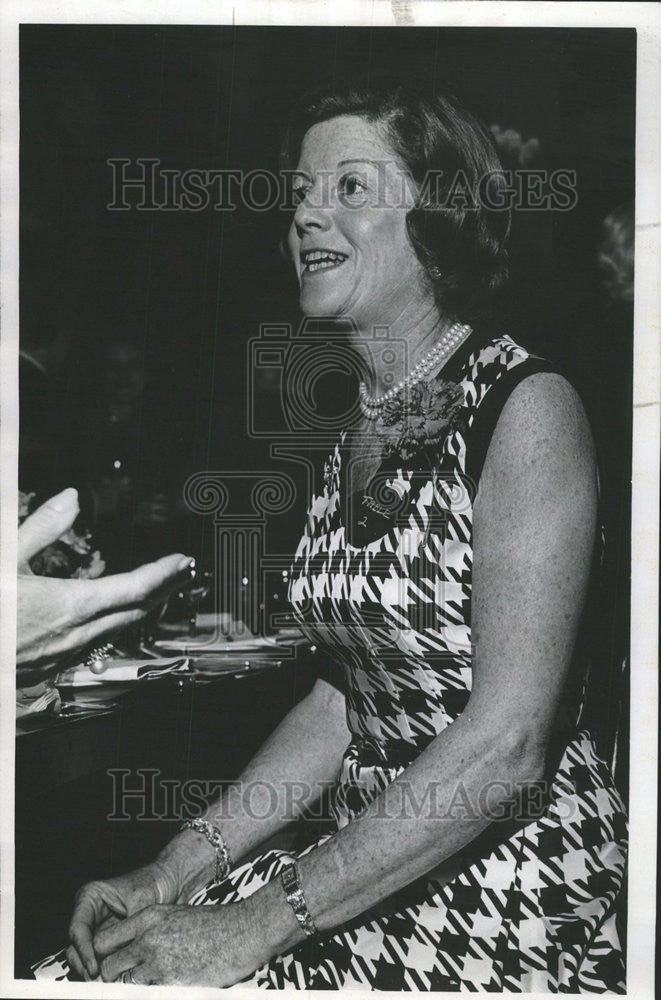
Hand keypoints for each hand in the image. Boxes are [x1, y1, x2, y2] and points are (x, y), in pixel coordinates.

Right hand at [16, 488, 194, 680]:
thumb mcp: (5, 557)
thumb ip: (42, 527)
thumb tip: (71, 498)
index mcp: (68, 606)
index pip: (135, 588)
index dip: (164, 573)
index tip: (183, 560)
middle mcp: (75, 635)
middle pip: (137, 612)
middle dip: (164, 589)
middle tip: (182, 571)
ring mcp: (64, 655)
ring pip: (119, 630)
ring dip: (142, 608)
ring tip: (158, 588)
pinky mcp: (50, 666)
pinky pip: (98, 643)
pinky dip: (117, 623)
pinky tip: (113, 614)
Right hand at [67, 862, 177, 979]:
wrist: (169, 882)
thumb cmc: (154, 883)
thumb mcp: (142, 900)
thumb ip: (129, 926)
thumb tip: (125, 952)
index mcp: (90, 897)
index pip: (78, 928)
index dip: (84, 950)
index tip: (94, 968)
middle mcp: (89, 915)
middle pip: (75, 946)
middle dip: (85, 965)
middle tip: (99, 982)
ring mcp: (97, 930)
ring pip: (84, 957)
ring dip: (93, 971)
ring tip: (108, 983)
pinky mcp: (107, 943)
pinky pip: (101, 960)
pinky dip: (105, 971)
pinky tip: (115, 979)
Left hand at [93, 901, 264, 985]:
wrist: (243, 930)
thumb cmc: (214, 924)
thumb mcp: (176, 915)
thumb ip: (150, 931)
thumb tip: (131, 951)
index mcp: (148, 918)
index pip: (103, 940)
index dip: (101, 956)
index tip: (108, 965)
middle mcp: (148, 938)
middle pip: (108, 966)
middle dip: (112, 978)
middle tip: (122, 982)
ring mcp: (159, 962)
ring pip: (122, 985)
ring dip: (129, 988)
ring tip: (144, 983)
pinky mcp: (171, 982)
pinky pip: (145, 993)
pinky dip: (148, 991)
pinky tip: (161, 985)